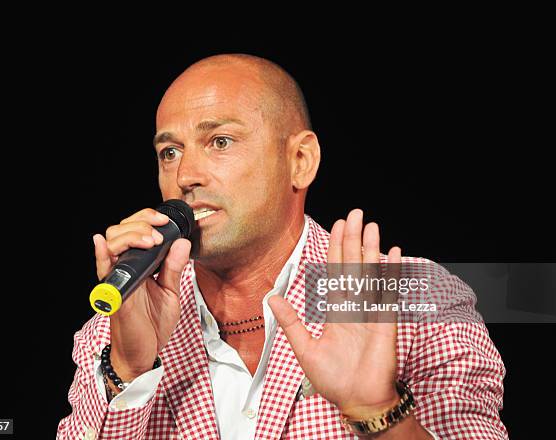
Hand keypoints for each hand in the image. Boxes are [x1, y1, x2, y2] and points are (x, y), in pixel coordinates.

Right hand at [93, 208, 190, 380]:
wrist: (143, 354)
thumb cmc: (153, 325)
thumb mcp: (170, 292)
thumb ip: (174, 267)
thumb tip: (182, 241)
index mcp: (139, 265)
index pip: (135, 230)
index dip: (147, 219)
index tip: (165, 222)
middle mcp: (125, 268)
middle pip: (120, 231)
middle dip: (141, 223)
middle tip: (159, 233)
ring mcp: (117, 280)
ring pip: (111, 244)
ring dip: (131, 236)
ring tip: (151, 242)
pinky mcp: (114, 295)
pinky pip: (103, 272)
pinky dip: (101, 255)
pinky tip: (101, 242)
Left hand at [269, 209, 401, 418]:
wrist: (356, 400)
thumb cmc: (333, 379)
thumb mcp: (304, 348)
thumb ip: (290, 322)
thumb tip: (270, 298)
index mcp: (336, 311)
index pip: (335, 271)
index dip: (335, 249)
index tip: (337, 226)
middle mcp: (354, 306)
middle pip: (353, 265)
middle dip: (353, 239)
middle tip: (355, 214)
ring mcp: (371, 311)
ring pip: (371, 273)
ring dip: (371, 249)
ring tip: (371, 226)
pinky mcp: (385, 321)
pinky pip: (389, 292)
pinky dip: (392, 272)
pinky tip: (395, 253)